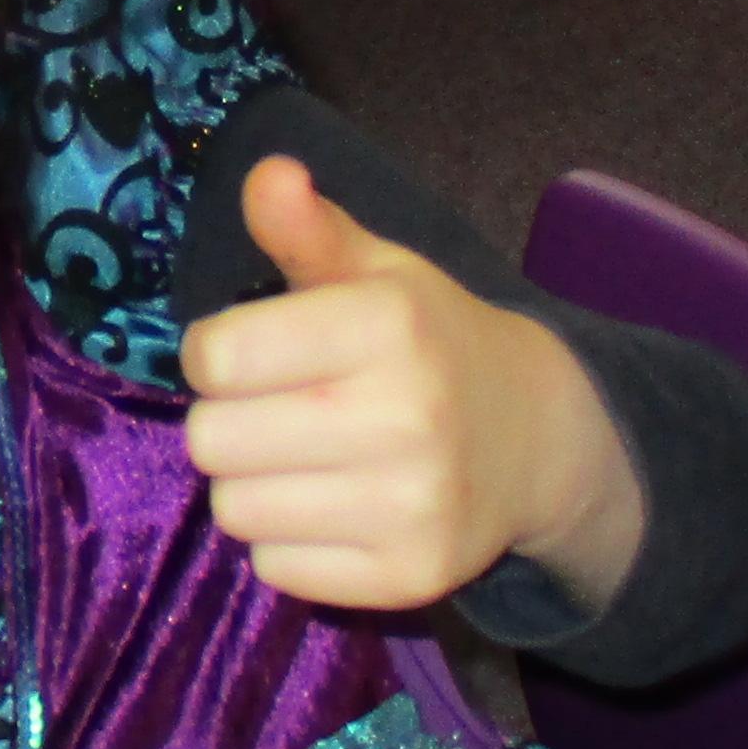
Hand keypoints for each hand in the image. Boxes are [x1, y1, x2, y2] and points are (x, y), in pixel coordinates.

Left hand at [178, 160, 639, 616]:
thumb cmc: (428, 341)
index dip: (216, 353)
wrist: (536, 437)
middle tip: (283, 410)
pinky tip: (336, 507)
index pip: (215, 356)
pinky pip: (276, 570)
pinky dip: (288, 543)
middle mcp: (404, 416)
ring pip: (235, 511)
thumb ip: (308, 228)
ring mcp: (412, 505)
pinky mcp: (411, 575)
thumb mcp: (376, 271)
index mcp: (387, 325)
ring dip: (254, 485)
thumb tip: (267, 172)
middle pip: (211, 441)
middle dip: (231, 421)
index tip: (255, 352)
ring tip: (309, 459)